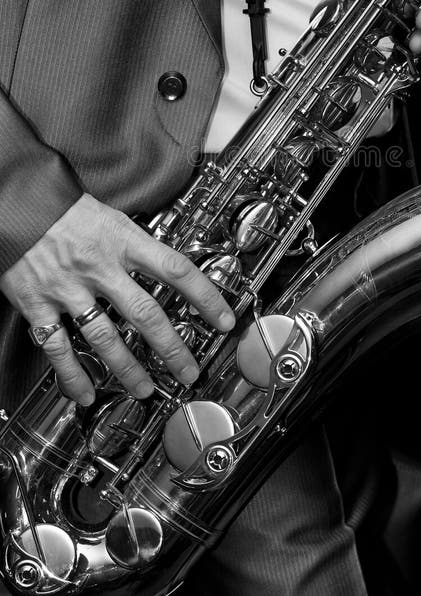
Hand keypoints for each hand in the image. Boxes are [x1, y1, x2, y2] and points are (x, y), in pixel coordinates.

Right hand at [0, 194, 235, 404]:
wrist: (17, 202)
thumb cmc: (65, 208)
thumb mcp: (112, 217)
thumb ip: (136, 246)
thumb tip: (167, 269)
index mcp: (123, 241)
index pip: (176, 270)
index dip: (205, 296)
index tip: (224, 319)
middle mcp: (99, 266)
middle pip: (145, 313)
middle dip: (171, 348)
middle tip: (188, 371)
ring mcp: (68, 287)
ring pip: (104, 337)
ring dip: (127, 369)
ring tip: (144, 389)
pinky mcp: (38, 302)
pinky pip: (57, 346)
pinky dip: (72, 374)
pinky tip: (85, 393)